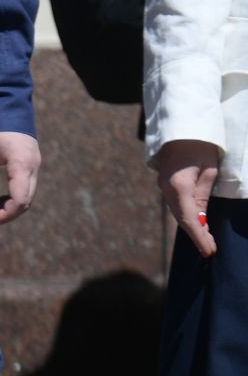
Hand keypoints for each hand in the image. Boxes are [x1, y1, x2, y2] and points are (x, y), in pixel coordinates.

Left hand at [0, 131, 38, 225]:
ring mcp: (34, 165)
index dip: (5, 214)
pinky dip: (12, 198)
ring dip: (9, 207)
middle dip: (6, 214)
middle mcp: (33, 166)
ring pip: (27, 196)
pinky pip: (25, 188)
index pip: (20, 199)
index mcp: (22, 163)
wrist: (7, 104)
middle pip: (26, 201)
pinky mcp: (31, 164)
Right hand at [155, 138, 221, 256]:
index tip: (209, 250)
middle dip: (197, 234)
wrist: (180, 126)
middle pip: (181, 218)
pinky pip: (176, 204)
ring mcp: (164, 186)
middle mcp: (167, 189)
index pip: (188, 218)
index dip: (199, 236)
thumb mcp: (209, 169)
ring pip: (178, 212)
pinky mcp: (167, 183)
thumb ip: (203, 195)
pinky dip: (187, 216)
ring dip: (192, 226)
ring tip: (206, 240)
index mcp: (178, 186)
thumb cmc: (200, 144)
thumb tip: (200, 218)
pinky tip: (198, 222)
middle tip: (210, 249)